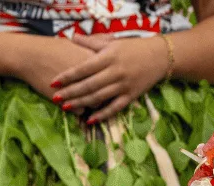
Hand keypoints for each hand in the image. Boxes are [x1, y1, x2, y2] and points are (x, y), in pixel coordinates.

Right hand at [9, 34, 105, 101]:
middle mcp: (91, 77)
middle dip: (104, 94)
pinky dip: (78, 109)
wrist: (32, 56)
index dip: (110, 79)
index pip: (111, 75)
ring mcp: (79, 91)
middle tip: (100, 94)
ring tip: (87, 101)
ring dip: (92, 103)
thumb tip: (111, 37)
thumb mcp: (77, 43)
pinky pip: (80, 111)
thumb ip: (96, 43)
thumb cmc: (53, 48)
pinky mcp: (68, 101)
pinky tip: (74, 104)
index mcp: (95, 61)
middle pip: (106, 91)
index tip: (108, 80)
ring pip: (95, 103)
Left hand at [51, 34, 169, 123]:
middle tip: (55, 98)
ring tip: (65, 107)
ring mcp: (123, 85)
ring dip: (81, 103)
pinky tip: (89, 120)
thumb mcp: (112, 42)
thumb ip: (91, 42)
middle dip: (70, 92)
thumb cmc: (132, 47)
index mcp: (109, 57)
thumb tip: (72, 37)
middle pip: (88, 85)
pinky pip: (114, 108)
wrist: (160, 56)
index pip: (84, 68)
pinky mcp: (131, 96)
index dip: (68, 76)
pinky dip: (102, 115)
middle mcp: (115, 71)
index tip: (54, 81)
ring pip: (99, 97)